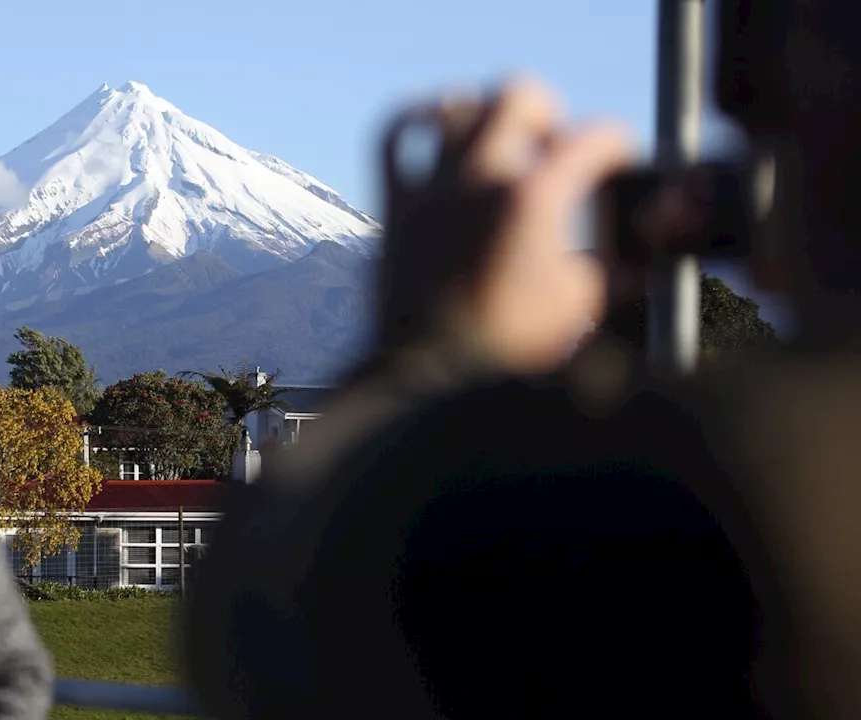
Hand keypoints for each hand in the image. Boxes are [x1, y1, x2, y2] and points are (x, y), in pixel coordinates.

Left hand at [377, 76, 635, 374]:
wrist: (430, 383)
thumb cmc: (508, 354)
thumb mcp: (580, 308)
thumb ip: (612, 267)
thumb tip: (634, 252)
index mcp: (533, 199)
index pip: (593, 138)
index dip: (616, 146)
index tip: (616, 163)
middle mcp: (480, 179)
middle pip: (519, 96)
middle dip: (547, 114)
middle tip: (553, 145)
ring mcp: (431, 188)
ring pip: (458, 108)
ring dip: (486, 117)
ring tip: (499, 144)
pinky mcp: (395, 205)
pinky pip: (394, 134)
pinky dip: (416, 119)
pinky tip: (435, 125)